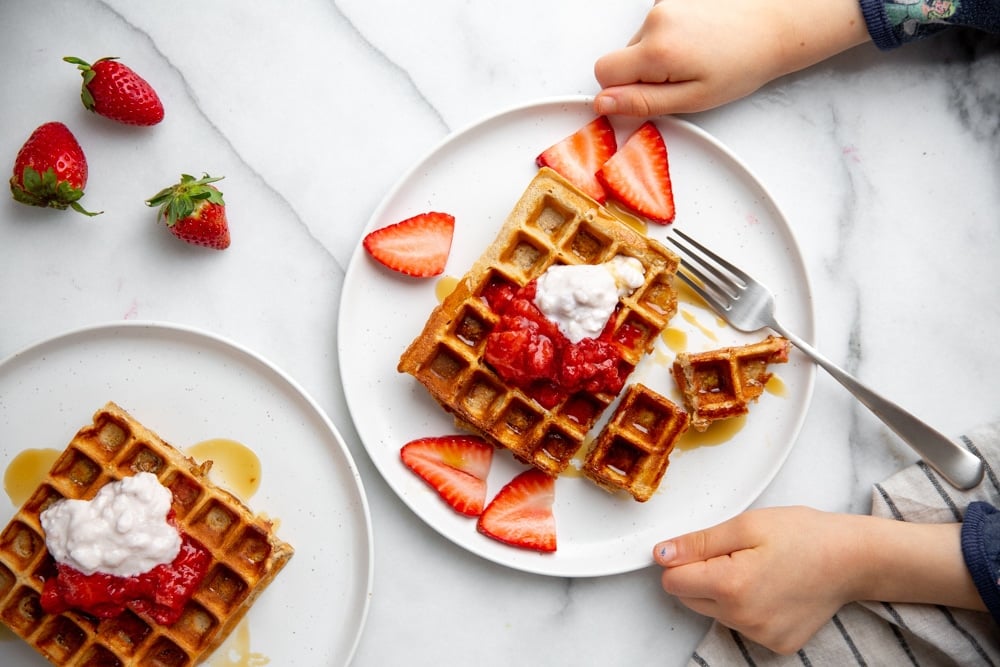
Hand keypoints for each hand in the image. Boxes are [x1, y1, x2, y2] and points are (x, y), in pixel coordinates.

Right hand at [594, 0, 870, 115]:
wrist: (776, 26)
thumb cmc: (742, 65)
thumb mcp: (692, 99)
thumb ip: (642, 102)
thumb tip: (602, 103)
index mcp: (657, 50)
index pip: (603, 72)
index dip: (619, 91)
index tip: (648, 95)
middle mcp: (655, 19)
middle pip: (622, 56)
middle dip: (643, 73)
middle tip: (683, 78)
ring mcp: (664, 3)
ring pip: (640, 41)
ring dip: (659, 54)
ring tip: (696, 57)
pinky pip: (656, 24)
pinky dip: (671, 35)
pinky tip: (699, 39)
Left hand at [653, 506, 979, 653]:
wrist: (853, 559)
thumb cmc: (805, 535)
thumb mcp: (747, 524)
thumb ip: (698, 542)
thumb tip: (661, 553)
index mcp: (731, 585)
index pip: (672, 580)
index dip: (681, 559)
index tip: (702, 546)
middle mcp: (743, 618)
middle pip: (689, 598)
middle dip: (701, 575)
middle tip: (736, 553)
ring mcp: (760, 636)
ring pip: (714, 612)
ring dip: (724, 591)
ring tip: (758, 568)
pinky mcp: (776, 644)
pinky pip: (741, 625)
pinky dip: (747, 607)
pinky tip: (771, 587)